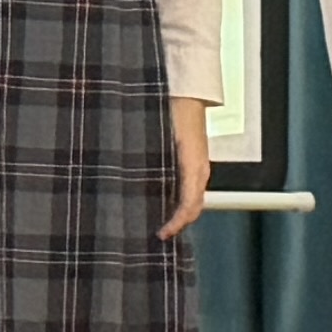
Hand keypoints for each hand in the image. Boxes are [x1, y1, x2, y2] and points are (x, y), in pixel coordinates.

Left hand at [160, 97, 210, 241]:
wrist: (187, 96)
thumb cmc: (172, 113)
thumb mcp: (161, 138)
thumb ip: (153, 162)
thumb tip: (130, 182)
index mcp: (194, 167)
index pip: (189, 205)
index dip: (176, 223)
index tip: (162, 234)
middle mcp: (200, 170)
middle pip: (195, 207)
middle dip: (179, 224)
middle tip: (160, 235)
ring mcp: (200, 166)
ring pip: (195, 199)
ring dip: (182, 215)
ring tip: (162, 224)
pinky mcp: (195, 162)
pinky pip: (193, 188)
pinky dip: (182, 202)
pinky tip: (166, 202)